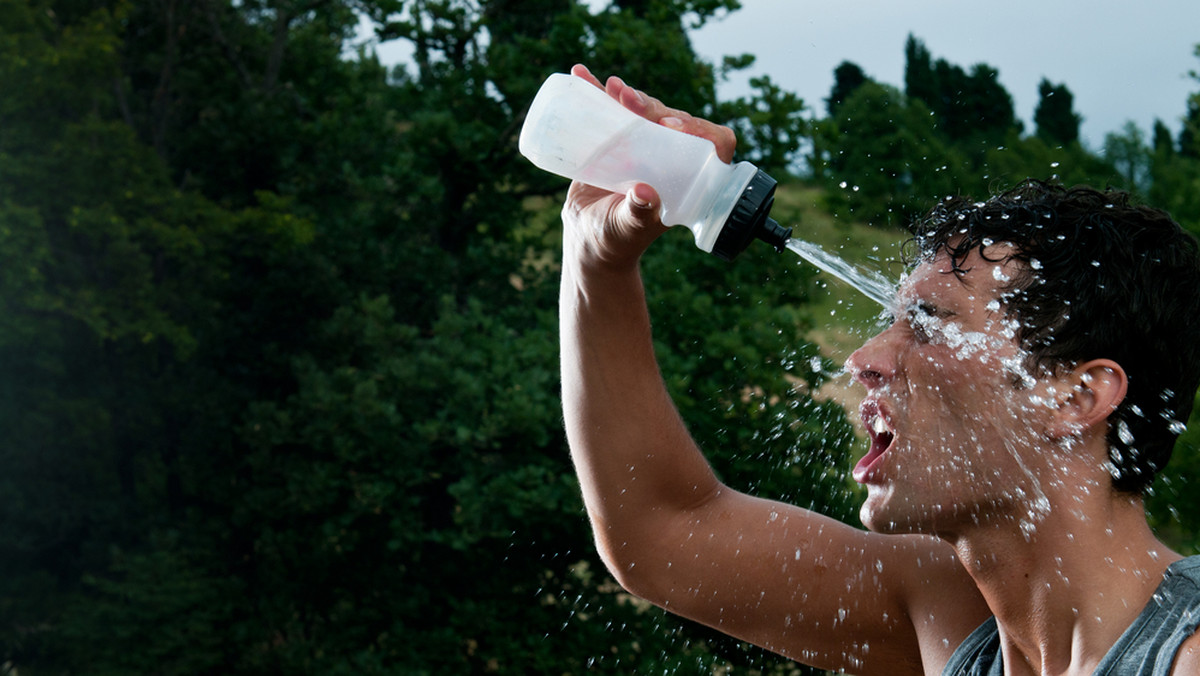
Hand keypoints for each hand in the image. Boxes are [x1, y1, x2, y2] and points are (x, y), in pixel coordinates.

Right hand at [561, 64, 737, 272]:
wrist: (588, 239)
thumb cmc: (615, 241)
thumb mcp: (626, 229)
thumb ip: (637, 214)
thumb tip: (645, 194)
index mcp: (688, 178)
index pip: (712, 145)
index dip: (699, 129)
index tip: (670, 125)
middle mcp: (670, 158)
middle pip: (674, 120)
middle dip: (654, 106)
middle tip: (628, 100)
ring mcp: (644, 146)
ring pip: (645, 110)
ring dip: (630, 95)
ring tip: (611, 87)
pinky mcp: (617, 139)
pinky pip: (612, 110)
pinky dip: (598, 92)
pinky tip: (583, 75)